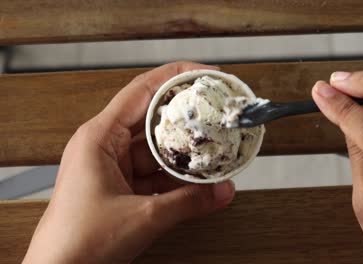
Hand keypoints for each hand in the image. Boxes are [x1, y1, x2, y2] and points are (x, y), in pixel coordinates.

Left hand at [23, 62, 235, 263]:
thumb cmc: (76, 243)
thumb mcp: (142, 217)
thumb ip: (189, 202)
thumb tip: (221, 191)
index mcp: (99, 138)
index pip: (143, 91)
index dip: (177, 77)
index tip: (205, 75)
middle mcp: (105, 146)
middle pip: (153, 117)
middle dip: (186, 116)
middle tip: (214, 111)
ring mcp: (114, 167)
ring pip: (157, 148)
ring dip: (184, 152)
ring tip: (212, 149)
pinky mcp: (121, 187)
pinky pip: (155, 172)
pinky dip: (176, 176)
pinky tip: (197, 179)